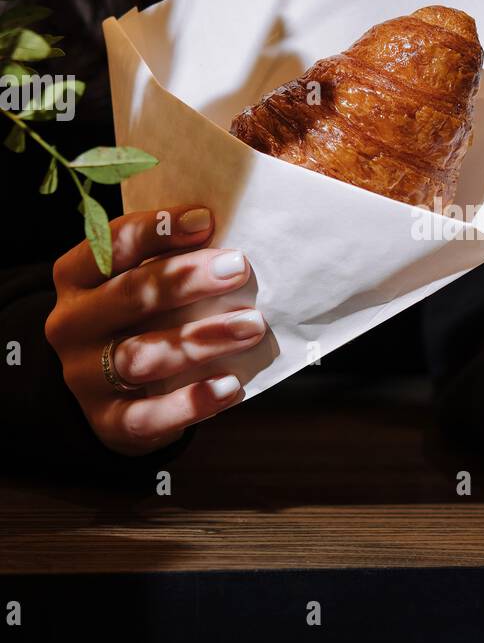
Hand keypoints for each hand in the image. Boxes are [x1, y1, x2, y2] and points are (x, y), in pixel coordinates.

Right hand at [45, 206, 265, 455]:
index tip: (205, 221)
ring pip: (142, 355)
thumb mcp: (137, 285)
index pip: (110, 246)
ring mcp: (85, 376)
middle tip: (238, 268)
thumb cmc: (138, 323)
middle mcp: (72, 324)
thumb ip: (167, 262)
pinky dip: (192, 401)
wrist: (109, 396)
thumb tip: (224, 235)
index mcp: (76, 279)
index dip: (156, 230)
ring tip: (251, 326)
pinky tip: (229, 386)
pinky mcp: (108, 420)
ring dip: (201, 338)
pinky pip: (149, 414)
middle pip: (130, 296)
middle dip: (187, 280)